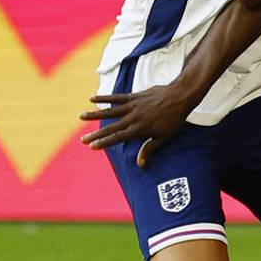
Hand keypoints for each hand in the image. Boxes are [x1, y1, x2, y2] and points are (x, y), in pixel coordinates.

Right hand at [80, 86, 195, 166]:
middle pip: (111, 127)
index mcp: (140, 129)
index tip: (92, 147)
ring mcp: (133, 106)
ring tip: (80, 116)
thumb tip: (140, 164)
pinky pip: (116, 97)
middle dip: (96, 134)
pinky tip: (91, 98)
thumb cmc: (174, 119)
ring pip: (110, 111)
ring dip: (95, 114)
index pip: (118, 137)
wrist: (180, 96)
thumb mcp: (165, 137)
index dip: (104, 142)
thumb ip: (150, 148)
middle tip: (82, 139)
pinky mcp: (134, 96)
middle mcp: (133, 118)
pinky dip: (104, 98)